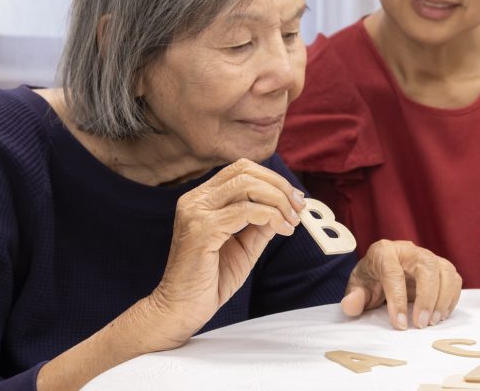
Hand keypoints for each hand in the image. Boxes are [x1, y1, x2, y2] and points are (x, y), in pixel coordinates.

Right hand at [144, 158, 304, 349]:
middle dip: (279, 186)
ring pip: (246, 186)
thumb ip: (261, 224)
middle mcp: (195, 200)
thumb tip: (286, 206)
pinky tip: (281, 229)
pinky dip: (270, 216)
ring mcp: (195, 213)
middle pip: (245, 171)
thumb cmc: (209, 280)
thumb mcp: (244, 246)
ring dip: (278, 200)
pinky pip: (244, 211)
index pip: (240, 169)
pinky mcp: (200, 230)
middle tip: (298, 207)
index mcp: (202, 199)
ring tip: (291, 221)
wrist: (182, 309)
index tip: (295, 197)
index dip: (272, 178)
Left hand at [340, 239, 461, 329]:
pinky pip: (454, 279)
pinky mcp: (440, 266)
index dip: (397, 300)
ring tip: (432, 322)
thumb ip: (353, 298)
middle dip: (426, 297)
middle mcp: (408, 250)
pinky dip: (452, 298)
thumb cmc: (370, 280)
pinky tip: (440, 315)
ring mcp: (427, 256)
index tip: (400, 325)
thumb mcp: (357, 288)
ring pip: (445, 270)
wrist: (381, 270)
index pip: (393, 272)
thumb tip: (351, 305)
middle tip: (421, 324)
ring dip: (443, 298)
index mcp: (384, 252)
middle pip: (426, 265)